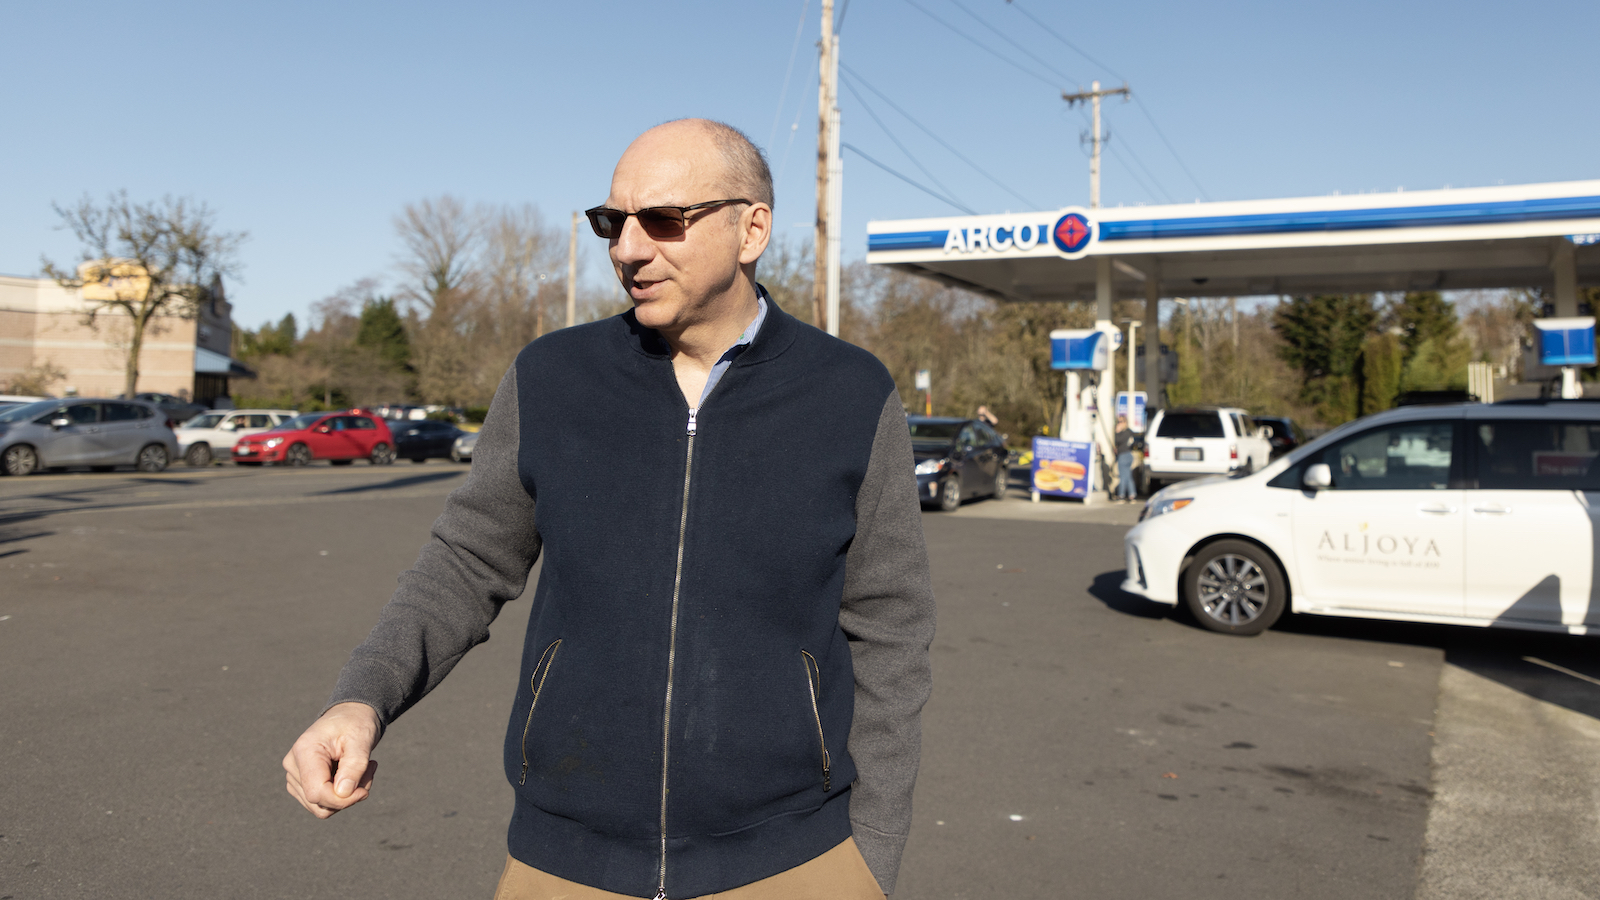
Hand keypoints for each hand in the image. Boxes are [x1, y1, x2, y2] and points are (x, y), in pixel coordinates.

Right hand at [283, 701, 381, 818]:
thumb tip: (342, 794)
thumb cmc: (355, 724)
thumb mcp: (361, 739)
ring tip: (362, 770)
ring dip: (347, 796)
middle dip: (349, 796)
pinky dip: (342, 796)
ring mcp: (294, 777)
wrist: (349, 716)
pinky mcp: (301, 784)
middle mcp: (293, 766)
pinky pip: (323, 804)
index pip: (316, 792)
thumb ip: (354, 766)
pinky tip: (352, 775)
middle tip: (369, 770)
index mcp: (304, 751)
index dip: (343, 800)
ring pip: (322, 807)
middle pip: (319, 803)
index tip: (365, 790)